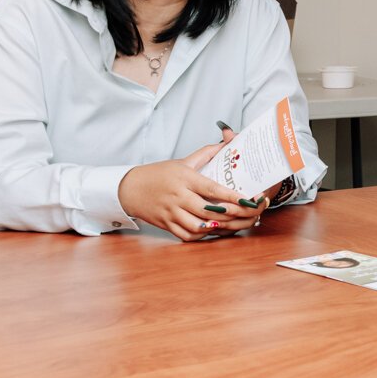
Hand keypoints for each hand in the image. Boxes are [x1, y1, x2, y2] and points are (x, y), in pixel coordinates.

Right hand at [117, 131, 266, 240]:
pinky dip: (200, 236)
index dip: (231, 196)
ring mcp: (171, 212)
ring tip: (231, 224)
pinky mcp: (166, 224)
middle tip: (246, 215)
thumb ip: (206, 153)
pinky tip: (211, 231)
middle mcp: (178, 196)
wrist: (129, 188)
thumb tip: (227, 141)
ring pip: (197, 225)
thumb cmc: (159, 174)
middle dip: (229, 215)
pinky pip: (185, 235)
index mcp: (185, 179)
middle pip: (207, 210)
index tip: (247, 199)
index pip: (211, 188)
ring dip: (215, 227)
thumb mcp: (182, 161)